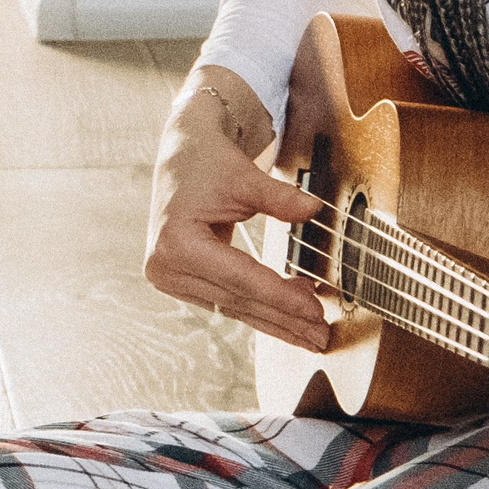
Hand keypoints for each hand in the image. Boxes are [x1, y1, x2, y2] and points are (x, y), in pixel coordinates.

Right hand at [145, 69, 334, 349]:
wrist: (182, 153)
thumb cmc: (208, 161)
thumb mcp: (245, 177)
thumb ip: (279, 198)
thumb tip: (313, 209)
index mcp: (176, 243)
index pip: (240, 277)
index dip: (280, 296)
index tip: (315, 311)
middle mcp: (166, 267)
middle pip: (237, 299)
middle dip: (283, 318)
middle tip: (322, 335)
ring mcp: (170, 278)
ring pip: (233, 307)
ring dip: (275, 321)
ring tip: (313, 335)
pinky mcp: (181, 282)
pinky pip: (226, 300)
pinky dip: (260, 308)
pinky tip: (290, 316)